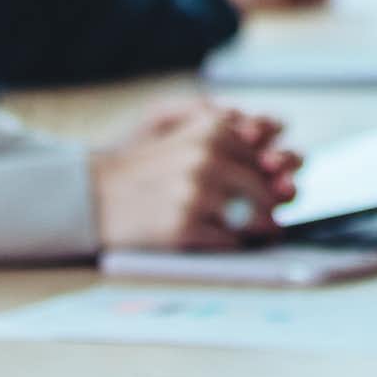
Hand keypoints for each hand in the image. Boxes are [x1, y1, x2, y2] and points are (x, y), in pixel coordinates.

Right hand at [89, 99, 300, 251]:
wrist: (93, 195)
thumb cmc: (146, 168)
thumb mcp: (188, 133)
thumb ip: (231, 137)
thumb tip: (281, 155)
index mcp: (214, 131)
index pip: (268, 159)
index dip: (276, 178)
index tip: (284, 190)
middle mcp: (208, 159)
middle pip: (266, 189)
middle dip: (274, 207)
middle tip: (276, 219)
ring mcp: (195, 194)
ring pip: (254, 217)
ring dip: (262, 229)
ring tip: (266, 233)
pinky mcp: (181, 227)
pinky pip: (229, 241)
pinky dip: (236, 245)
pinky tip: (233, 244)